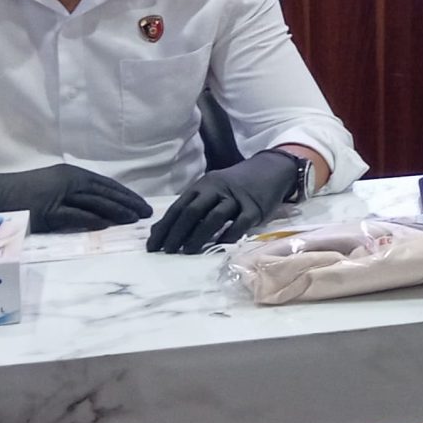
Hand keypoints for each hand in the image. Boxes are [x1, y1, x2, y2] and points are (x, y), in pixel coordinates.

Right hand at [0, 164, 153, 233]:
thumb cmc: (24, 191)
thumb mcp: (54, 184)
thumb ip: (77, 192)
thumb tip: (102, 204)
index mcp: (72, 174)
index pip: (106, 184)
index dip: (126, 194)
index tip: (142, 204)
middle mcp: (69, 181)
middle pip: (105, 192)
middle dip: (129, 202)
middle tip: (147, 213)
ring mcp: (58, 196)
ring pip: (95, 203)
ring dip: (117, 211)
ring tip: (134, 219)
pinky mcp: (47, 211)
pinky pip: (74, 215)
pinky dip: (92, 219)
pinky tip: (107, 225)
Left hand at [148, 150, 301, 253]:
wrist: (271, 170)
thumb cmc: (234, 186)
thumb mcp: (209, 191)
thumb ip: (186, 209)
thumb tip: (157, 231)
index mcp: (203, 185)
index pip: (178, 207)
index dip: (164, 227)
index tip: (152, 246)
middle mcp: (218, 189)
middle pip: (193, 211)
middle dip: (177, 233)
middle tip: (167, 251)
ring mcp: (237, 198)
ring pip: (214, 217)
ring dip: (198, 236)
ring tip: (187, 252)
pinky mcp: (255, 208)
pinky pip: (239, 224)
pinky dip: (227, 236)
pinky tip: (217, 247)